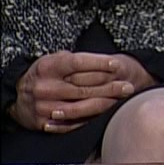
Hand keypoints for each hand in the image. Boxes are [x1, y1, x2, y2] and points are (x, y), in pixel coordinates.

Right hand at [7, 52, 134, 132]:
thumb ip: (76, 60)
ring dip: (105, 102)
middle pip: (83, 87)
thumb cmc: (45, 74)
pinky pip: (71, 121)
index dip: (99, 63)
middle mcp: (44, 86)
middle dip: (110, 86)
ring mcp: (43, 105)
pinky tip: (104, 111)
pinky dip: (90, 116)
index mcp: (48, 67)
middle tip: (128, 86)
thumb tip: (106, 62)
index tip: (117, 64)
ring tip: (121, 97)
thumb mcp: (55, 59)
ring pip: (81, 105)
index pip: (78, 63)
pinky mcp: (43, 121)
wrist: (18, 95)